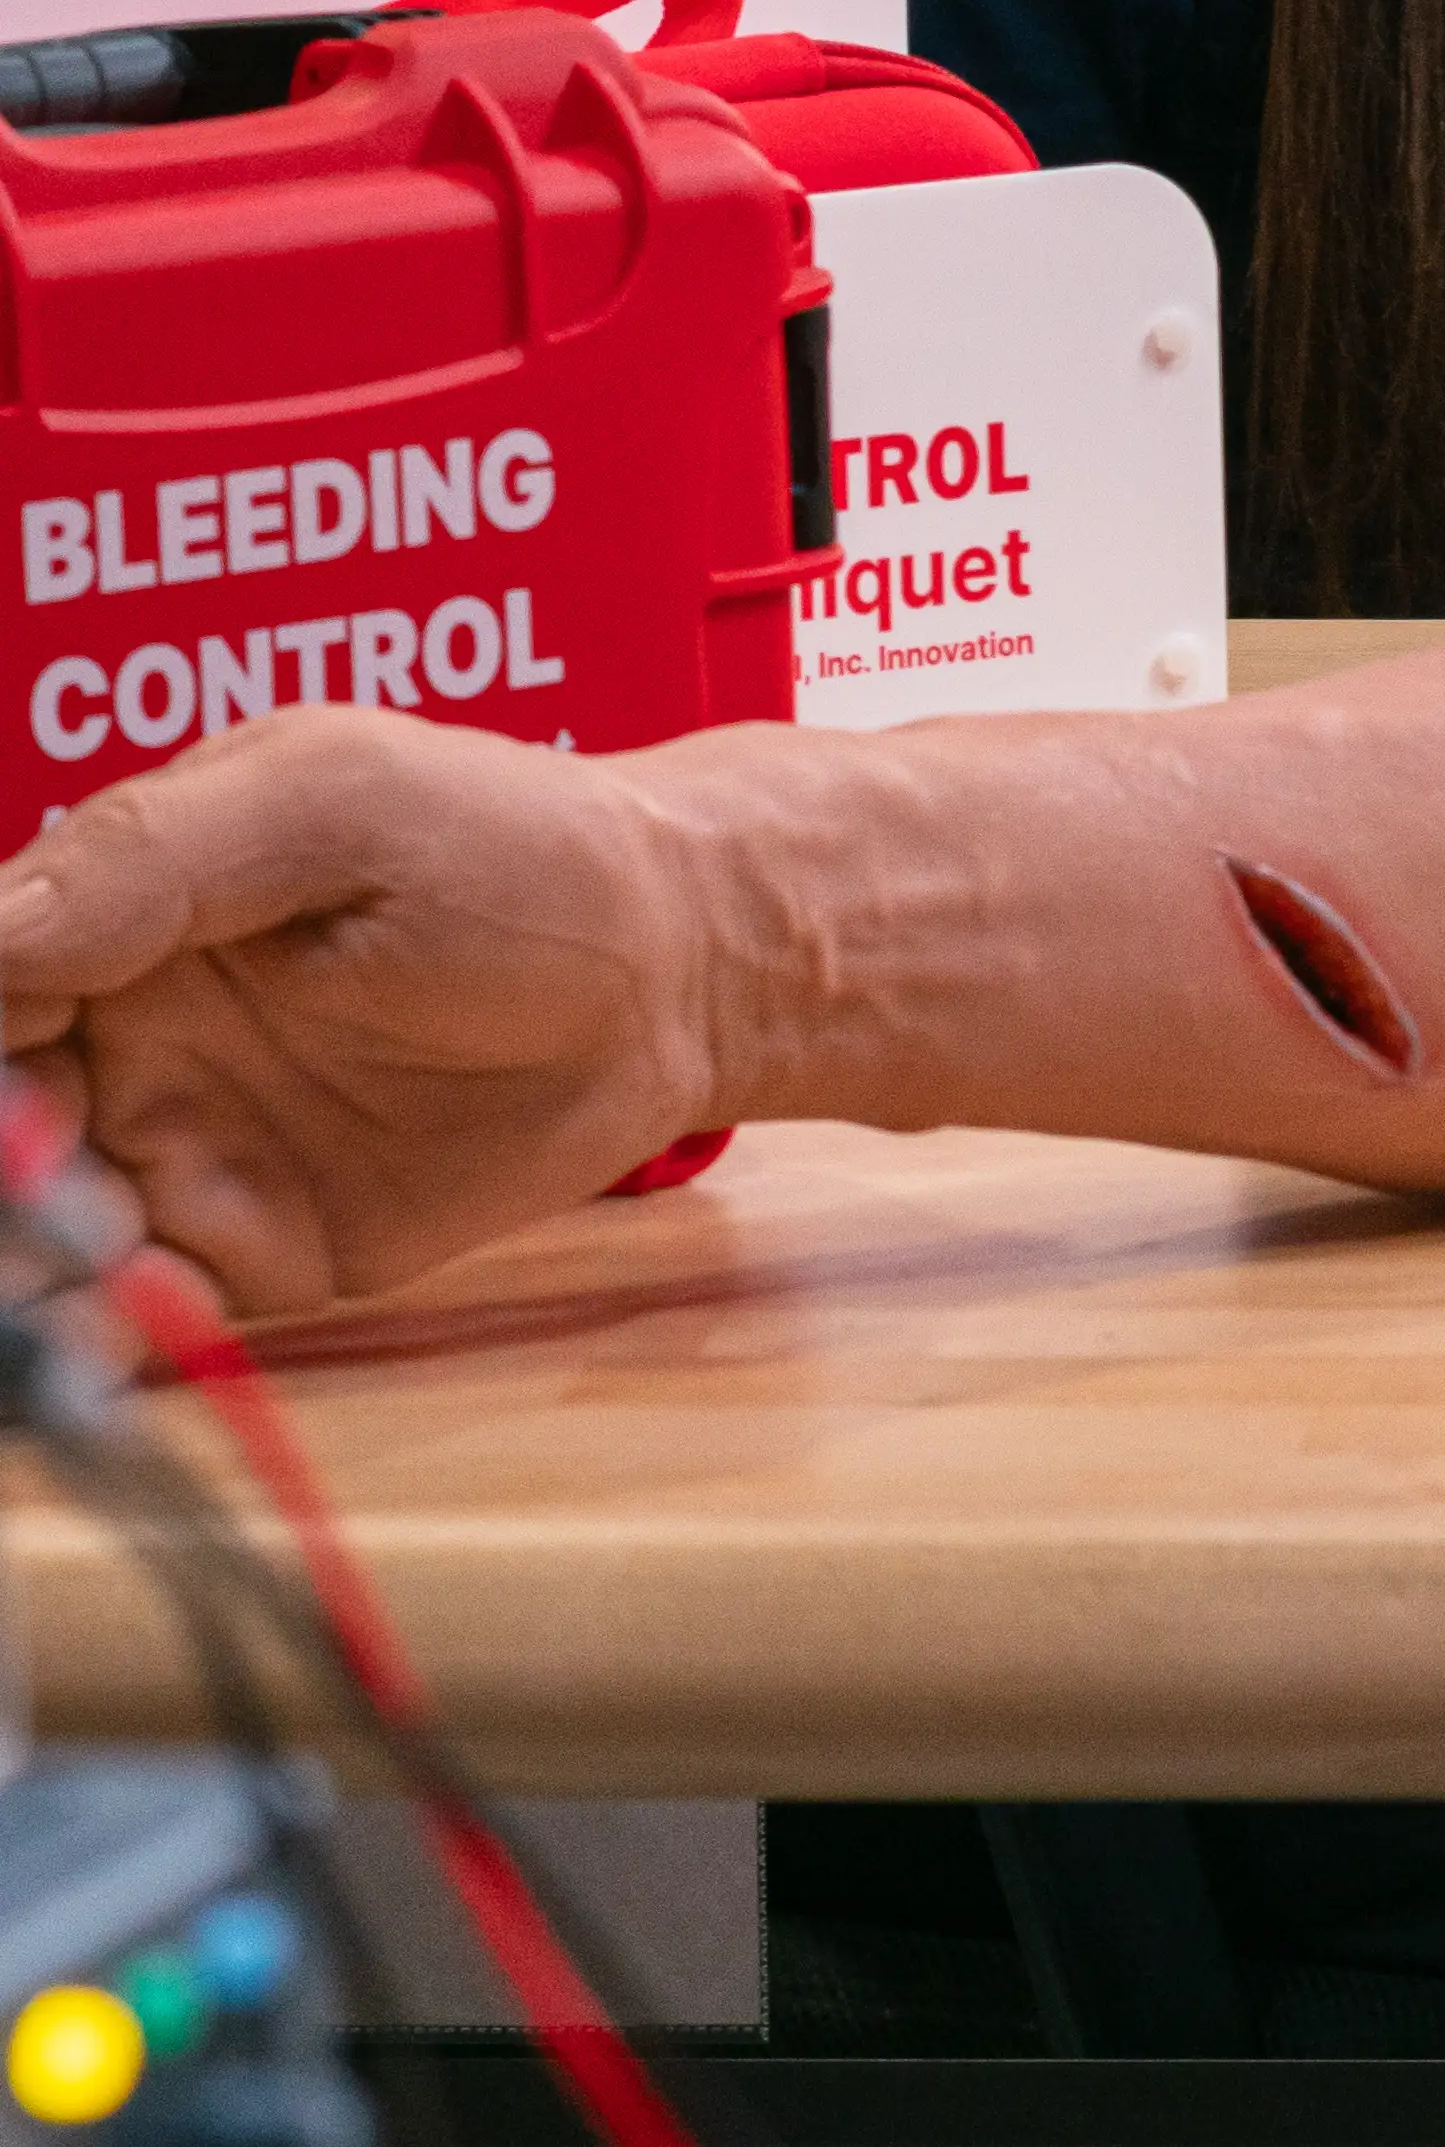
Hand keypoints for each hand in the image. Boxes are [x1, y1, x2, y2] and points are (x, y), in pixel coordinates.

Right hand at [0, 710, 727, 1316]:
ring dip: (21, 1271)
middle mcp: (134, 1038)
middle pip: (2, 1125)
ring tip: (33, 1295)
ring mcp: (190, 1150)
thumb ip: (155, 859)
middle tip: (27, 1200)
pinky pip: (142, 1316)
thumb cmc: (517, 850)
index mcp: (127, 912)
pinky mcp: (261, 1252)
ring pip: (44, 1235)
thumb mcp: (335, 804)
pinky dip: (97, 1342)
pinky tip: (98, 1337)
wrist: (677, 972)